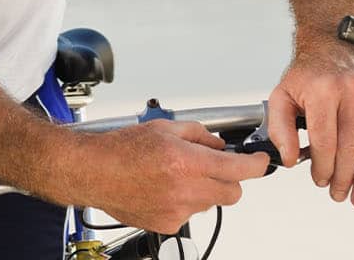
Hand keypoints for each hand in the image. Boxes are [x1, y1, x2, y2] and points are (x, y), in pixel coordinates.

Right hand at [76, 120, 270, 233]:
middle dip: (230, 179)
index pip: (239, 169)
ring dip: (203, 190)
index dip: (256, 165)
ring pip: (210, 203)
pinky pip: (190, 214)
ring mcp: (177, 211)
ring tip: (175, 175)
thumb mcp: (164, 127)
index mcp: (186, 162)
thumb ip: (199, 134)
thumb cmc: (120, 149)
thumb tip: (219, 144)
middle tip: (212, 167)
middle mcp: (185, 190)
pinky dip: (184, 202)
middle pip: (233, 193)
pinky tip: (163, 189)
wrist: (93, 172)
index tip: (260, 162)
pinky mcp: (168, 224)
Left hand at [267, 42, 353, 207]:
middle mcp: (351, 91)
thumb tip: (289, 160)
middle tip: (339, 196)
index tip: (318, 181)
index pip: (324, 142)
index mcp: (322, 91)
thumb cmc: (306, 74)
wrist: (332, 39)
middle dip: (344, 179)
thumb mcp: (282, 94)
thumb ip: (280, 128)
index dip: (321, 167)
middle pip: (349, 148)